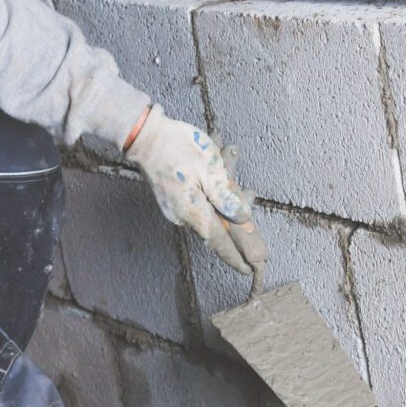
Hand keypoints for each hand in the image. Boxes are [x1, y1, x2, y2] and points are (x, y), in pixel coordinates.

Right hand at [125, 105, 266, 274]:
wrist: (146, 136)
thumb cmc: (178, 149)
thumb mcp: (210, 170)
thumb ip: (227, 198)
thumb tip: (243, 219)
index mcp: (194, 213)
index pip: (221, 243)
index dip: (238, 257)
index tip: (250, 270)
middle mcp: (184, 216)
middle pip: (218, 228)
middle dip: (239, 227)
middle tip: (259, 229)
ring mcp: (177, 209)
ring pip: (210, 214)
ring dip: (228, 204)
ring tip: (247, 188)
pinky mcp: (174, 199)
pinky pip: (200, 205)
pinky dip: (215, 197)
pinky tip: (224, 176)